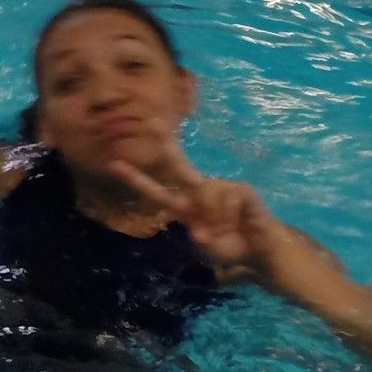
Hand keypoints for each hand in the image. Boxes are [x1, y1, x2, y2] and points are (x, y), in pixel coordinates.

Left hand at [109, 124, 287, 270]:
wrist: (257, 250)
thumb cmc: (228, 247)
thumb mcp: (207, 247)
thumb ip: (200, 238)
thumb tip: (198, 229)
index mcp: (184, 207)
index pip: (156, 191)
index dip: (136, 179)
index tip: (114, 164)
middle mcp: (199, 192)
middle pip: (179, 165)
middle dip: (166, 144)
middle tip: (151, 121)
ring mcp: (220, 187)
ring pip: (207, 196)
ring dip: (215, 220)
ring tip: (225, 230)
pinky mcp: (240, 189)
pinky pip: (228, 200)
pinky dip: (229, 217)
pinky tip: (237, 222)